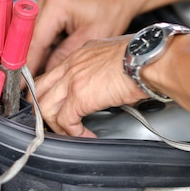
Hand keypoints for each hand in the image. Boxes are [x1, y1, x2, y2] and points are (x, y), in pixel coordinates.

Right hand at [26, 0, 137, 75]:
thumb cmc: (111, 10)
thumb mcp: (89, 39)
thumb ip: (63, 58)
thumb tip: (43, 76)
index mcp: (55, 4)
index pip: (33, 42)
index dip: (25, 66)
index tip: (19, 84)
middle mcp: (45, 1)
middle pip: (29, 40)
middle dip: (32, 62)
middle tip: (33, 84)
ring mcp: (44, 4)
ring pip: (33, 39)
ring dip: (39, 55)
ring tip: (50, 71)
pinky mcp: (47, 10)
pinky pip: (40, 34)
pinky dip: (46, 48)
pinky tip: (54, 58)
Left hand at [32, 35, 146, 136]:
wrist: (150, 58)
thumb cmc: (144, 56)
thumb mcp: (115, 55)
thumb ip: (102, 67)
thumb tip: (106, 82)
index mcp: (80, 54)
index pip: (52, 74)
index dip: (50, 93)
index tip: (57, 106)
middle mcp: (71, 64)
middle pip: (39, 89)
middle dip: (42, 109)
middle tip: (54, 123)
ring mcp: (72, 80)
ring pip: (46, 107)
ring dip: (56, 125)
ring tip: (71, 133)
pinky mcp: (79, 96)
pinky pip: (65, 121)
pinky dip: (73, 133)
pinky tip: (86, 136)